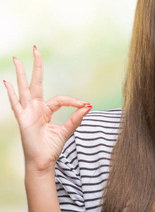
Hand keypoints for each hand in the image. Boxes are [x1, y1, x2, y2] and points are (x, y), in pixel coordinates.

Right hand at [3, 46, 91, 173]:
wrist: (43, 162)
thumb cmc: (51, 148)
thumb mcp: (66, 130)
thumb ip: (76, 118)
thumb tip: (88, 106)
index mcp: (45, 111)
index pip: (60, 99)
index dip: (73, 101)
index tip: (85, 104)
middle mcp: (35, 109)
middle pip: (36, 83)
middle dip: (36, 66)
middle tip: (36, 49)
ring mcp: (27, 113)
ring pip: (24, 89)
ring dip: (21, 74)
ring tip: (18, 59)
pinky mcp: (23, 120)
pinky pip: (16, 105)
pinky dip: (12, 94)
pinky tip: (7, 82)